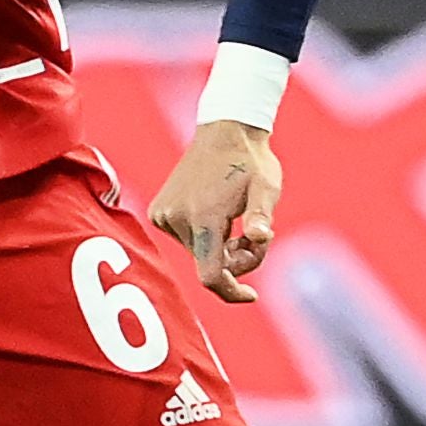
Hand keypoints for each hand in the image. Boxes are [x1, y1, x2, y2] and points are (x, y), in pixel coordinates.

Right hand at [152, 120, 280, 304]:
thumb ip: (261, 215)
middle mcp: (177, 218)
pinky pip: (187, 239)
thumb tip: (262, 237)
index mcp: (204, 217)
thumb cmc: (251, 161)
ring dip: (220, 246)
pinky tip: (216, 211)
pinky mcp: (158, 211)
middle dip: (235, 259)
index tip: (252, 295)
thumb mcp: (266, 188)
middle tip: (253, 233)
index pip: (210, 276)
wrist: (225, 130)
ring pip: (198, 253)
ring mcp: (164, 215)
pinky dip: (205, 236)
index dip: (231, 291)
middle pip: (208, 265)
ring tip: (236, 217)